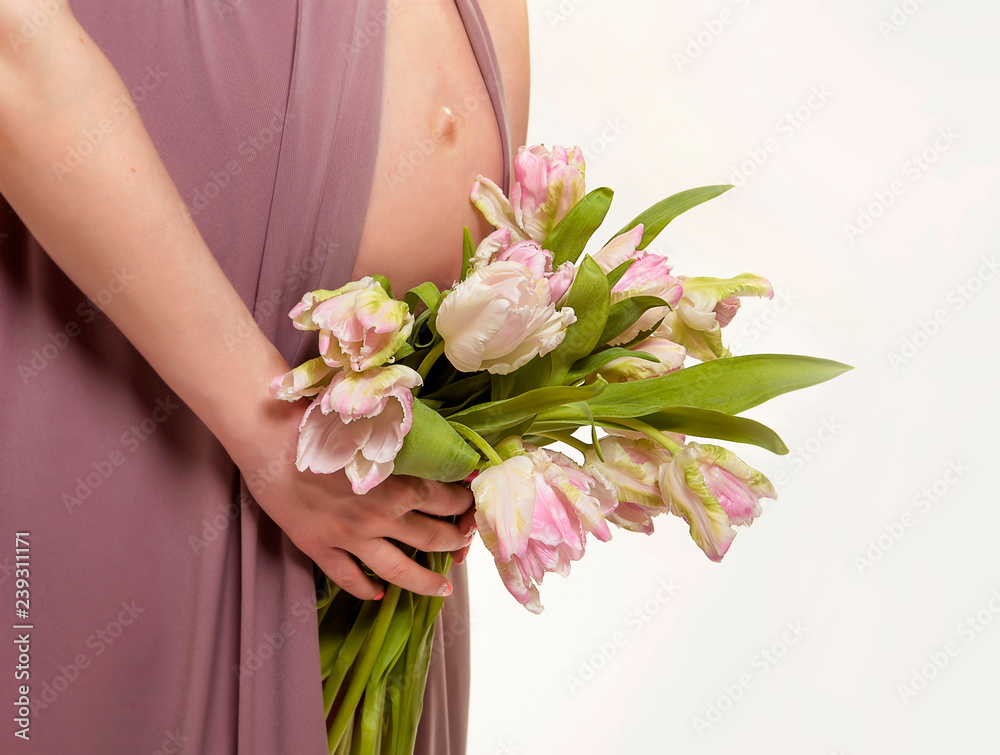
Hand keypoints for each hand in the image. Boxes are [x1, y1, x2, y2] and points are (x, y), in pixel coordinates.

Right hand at [236, 400, 476, 599]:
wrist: (268, 439)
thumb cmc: (322, 422)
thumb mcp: (375, 428)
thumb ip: (405, 444)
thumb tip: (435, 446)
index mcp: (399, 484)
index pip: (447, 501)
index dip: (465, 505)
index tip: (471, 505)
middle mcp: (381, 517)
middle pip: (433, 538)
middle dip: (456, 543)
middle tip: (464, 544)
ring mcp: (351, 538)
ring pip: (400, 571)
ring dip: (426, 582)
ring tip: (443, 589)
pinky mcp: (320, 548)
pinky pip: (349, 578)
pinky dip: (366, 589)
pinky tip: (377, 594)